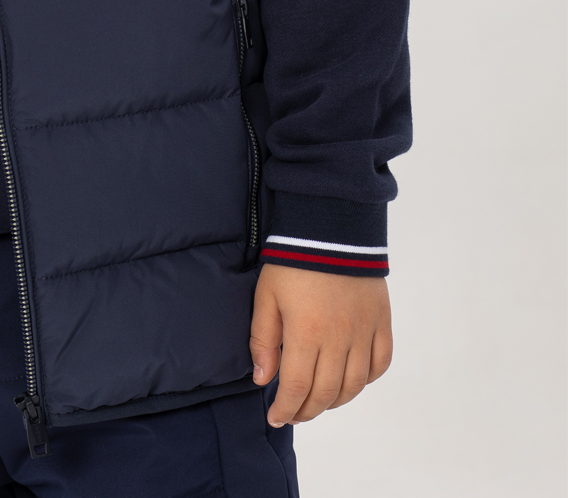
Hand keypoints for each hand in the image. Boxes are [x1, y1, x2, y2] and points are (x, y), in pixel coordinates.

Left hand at [250, 263, 391, 425]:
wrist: (330, 227)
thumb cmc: (293, 261)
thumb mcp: (266, 296)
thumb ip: (262, 339)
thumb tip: (262, 380)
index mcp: (306, 333)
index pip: (297, 388)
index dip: (286, 409)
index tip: (276, 417)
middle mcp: (339, 339)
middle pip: (326, 393)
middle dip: (307, 410)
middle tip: (294, 413)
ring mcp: (364, 332)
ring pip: (354, 385)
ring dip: (335, 401)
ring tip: (318, 401)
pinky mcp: (382, 322)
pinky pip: (380, 363)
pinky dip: (366, 379)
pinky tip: (350, 380)